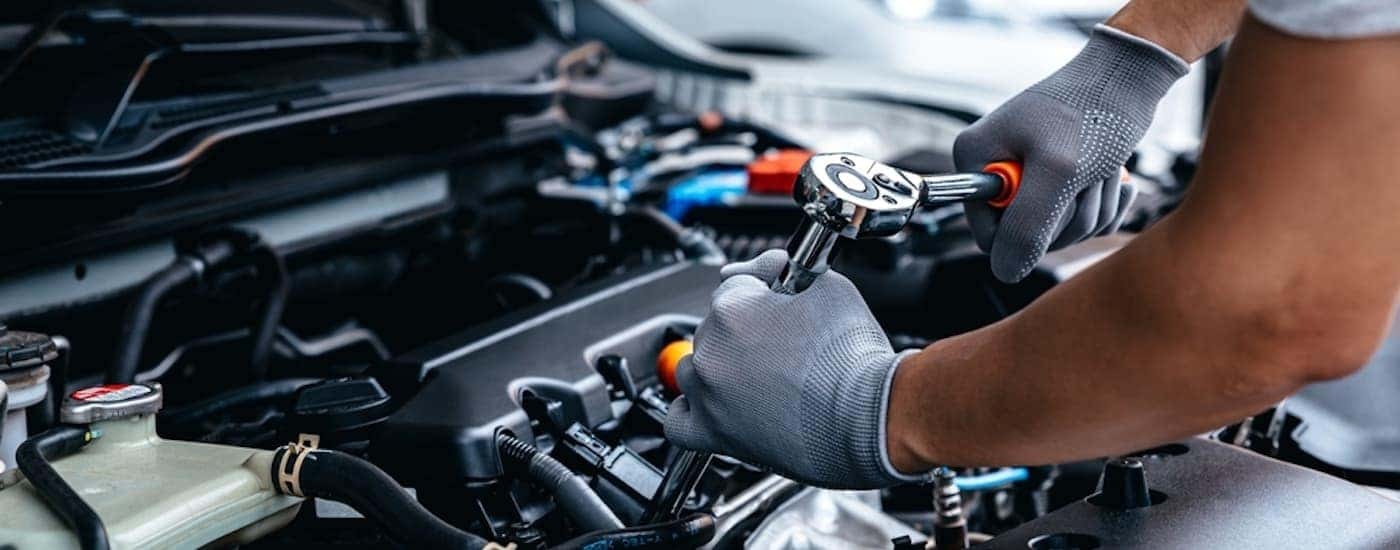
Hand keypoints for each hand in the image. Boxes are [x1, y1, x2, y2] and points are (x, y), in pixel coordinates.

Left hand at [664, 250, 929, 488]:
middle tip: (783, 347)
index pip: (733, 286)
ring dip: (719, 369)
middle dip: (744, 333)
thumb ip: (784, 267)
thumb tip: (768, 265)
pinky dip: (690, 411)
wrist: (869, 417)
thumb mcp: (828, 286)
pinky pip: (678, 422)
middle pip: (713, 328)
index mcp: (732, 308)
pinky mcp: (713, 434)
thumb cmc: (854, 357)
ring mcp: (708, 393)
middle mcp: (711, 349)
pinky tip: (713, 406)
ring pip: (694, 370)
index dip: (761, 294)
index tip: (778, 303)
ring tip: (760, 378)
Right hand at [955, 24, 1187, 282]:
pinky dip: (1104, 205)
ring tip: (1101, 168)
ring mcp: (1028, 176)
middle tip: (1085, 176)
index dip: (1026, 232)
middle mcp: (996, 168)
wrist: (1130, 76)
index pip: (988, 234)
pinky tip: (1113, 176)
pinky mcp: (1060, 181)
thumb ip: (1027, 227)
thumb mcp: (1059, 171)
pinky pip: (1081, 221)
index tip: (1056, 198)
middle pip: (1026, 237)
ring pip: (1059, 231)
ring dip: (1092, 208)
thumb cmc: (1093, 110)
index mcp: (977, 159)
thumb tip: (1005, 273)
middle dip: (1068, 216)